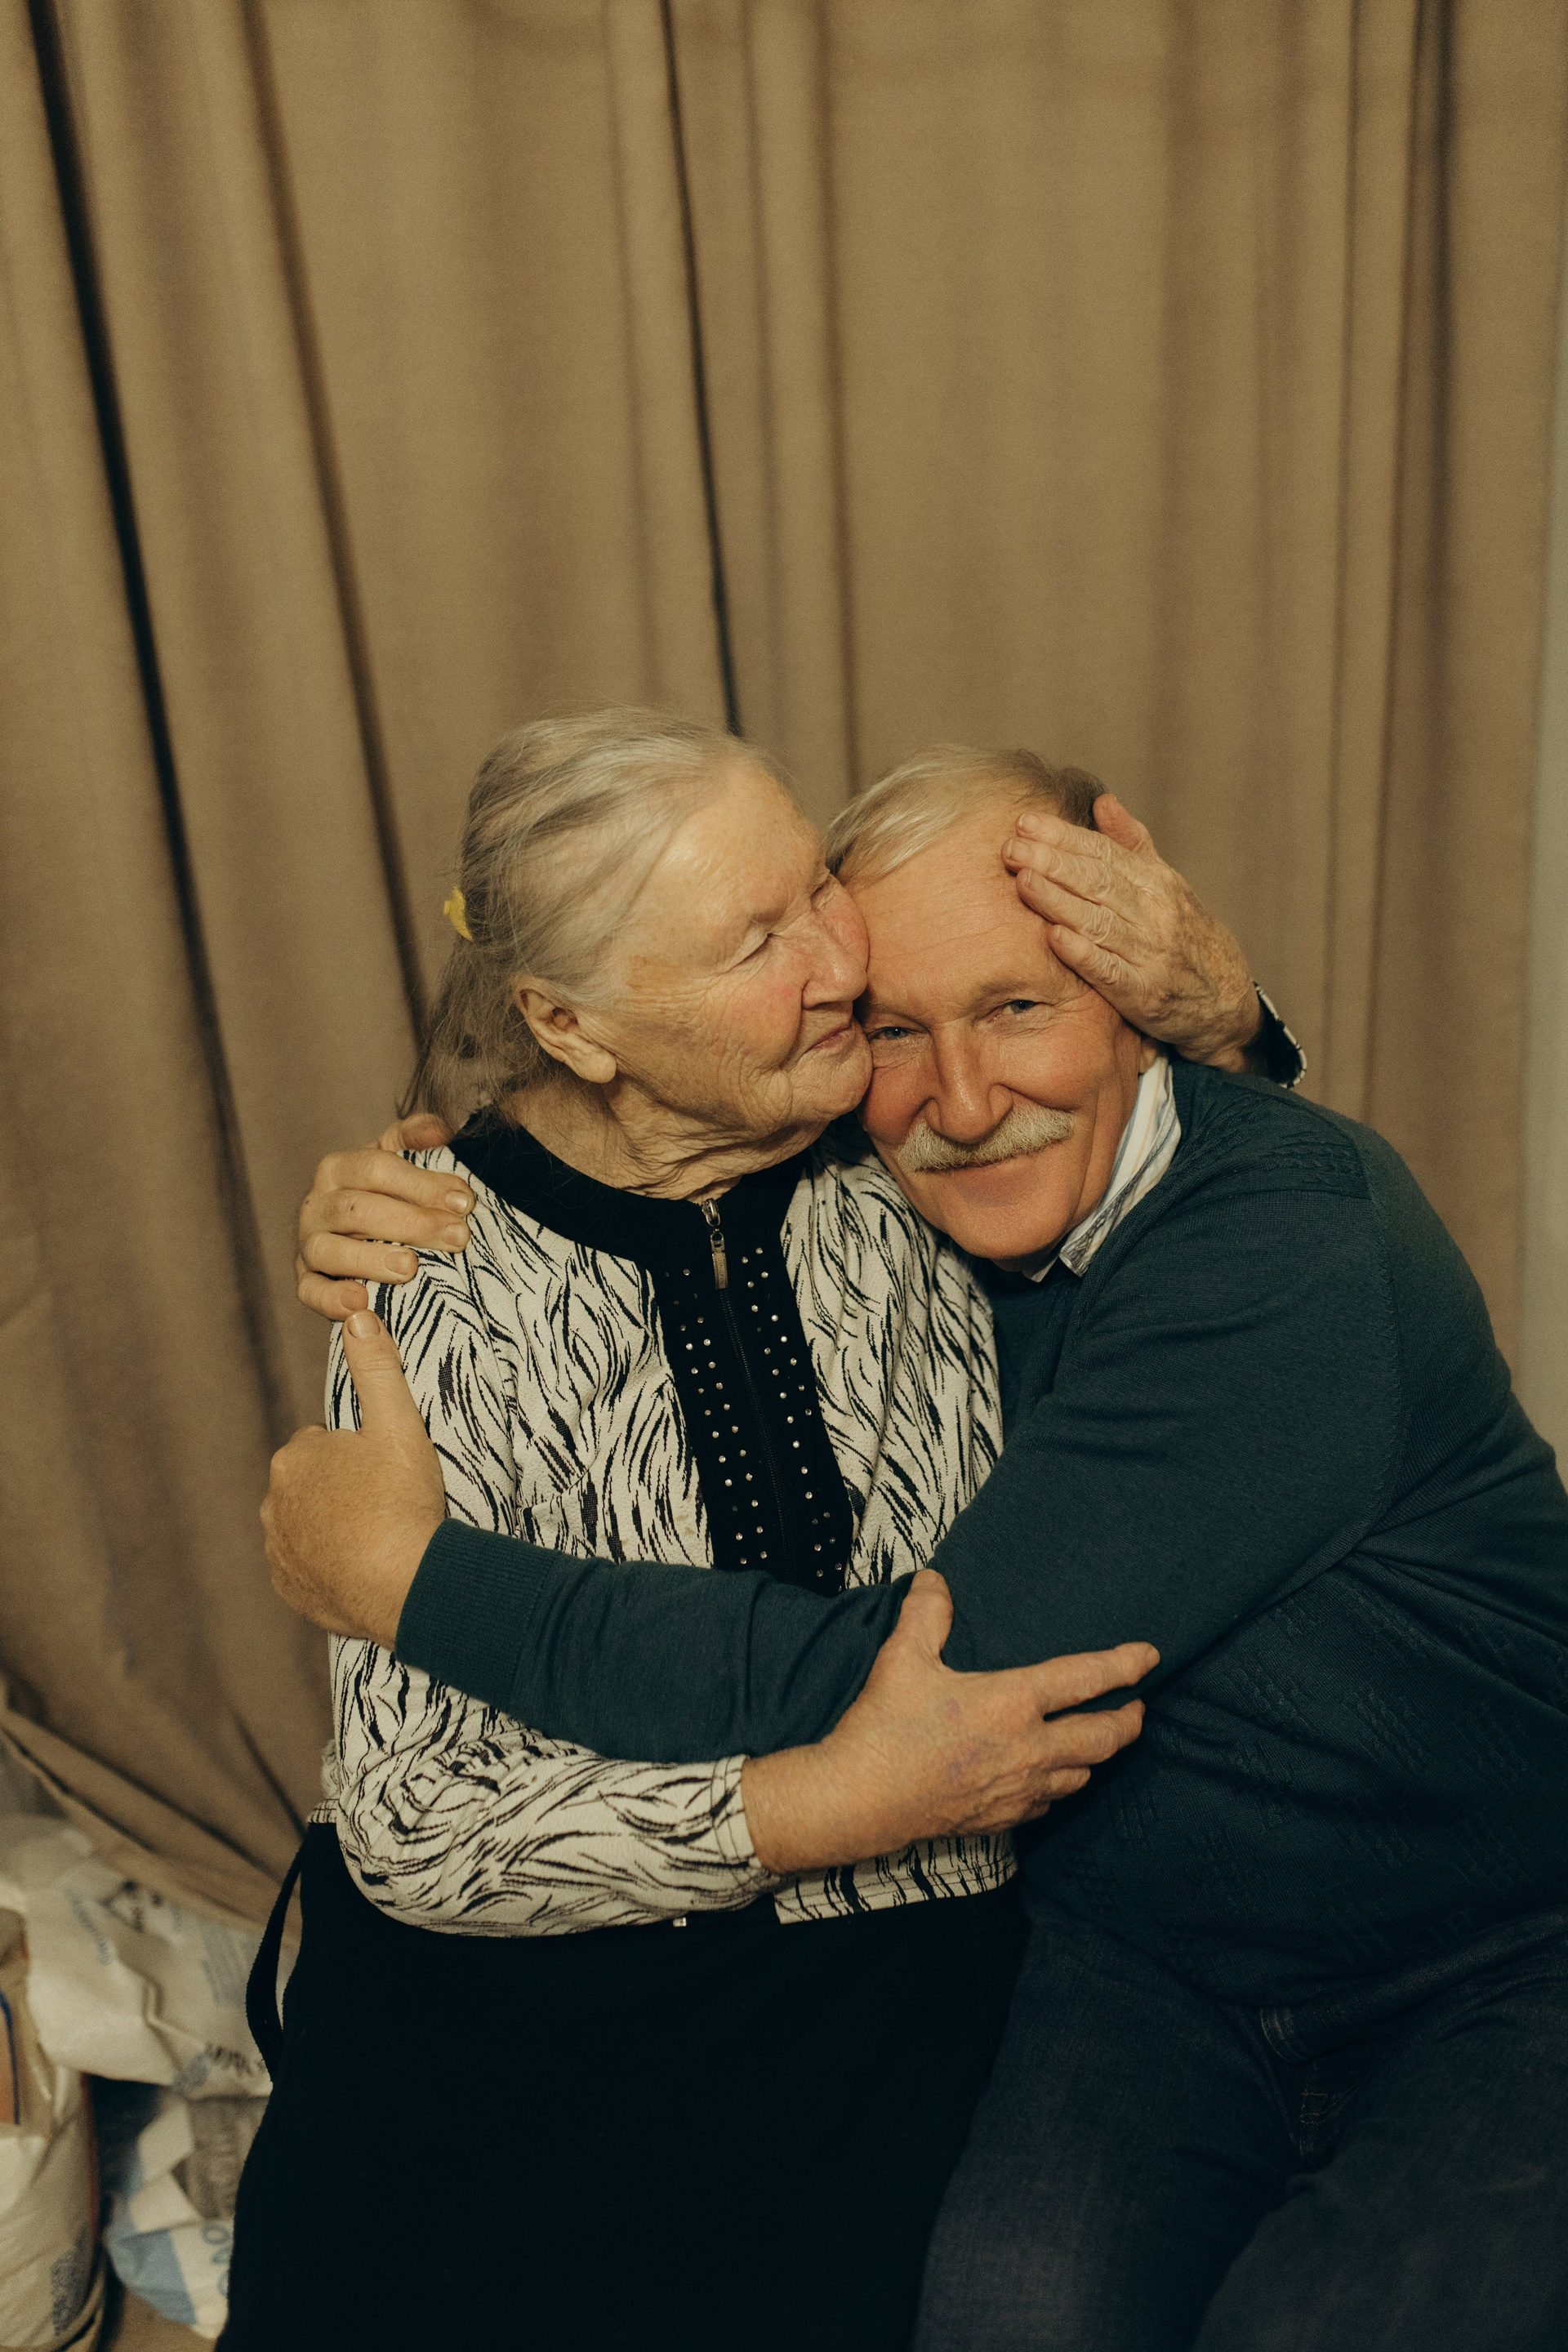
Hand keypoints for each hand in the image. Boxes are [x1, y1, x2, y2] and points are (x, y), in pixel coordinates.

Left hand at [261, 1311, 446, 1647]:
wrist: (405, 1585)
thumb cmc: (403, 1502)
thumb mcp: (399, 1424)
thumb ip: (376, 1369)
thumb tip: (358, 1316)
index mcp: (295, 1458)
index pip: (322, 1445)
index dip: (358, 1455)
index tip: (385, 1471)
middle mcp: (273, 1504)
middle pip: (311, 1486)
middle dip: (340, 1490)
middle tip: (385, 1502)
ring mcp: (279, 1551)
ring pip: (306, 1526)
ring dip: (333, 1528)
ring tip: (377, 1536)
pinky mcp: (289, 1590)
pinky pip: (307, 1570)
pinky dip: (330, 1567)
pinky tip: (363, 1567)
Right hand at [296, 1114, 468, 1322]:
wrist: (359, 1238)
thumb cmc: (390, 1196)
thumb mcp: (402, 1161)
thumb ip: (417, 1138)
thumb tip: (438, 1131)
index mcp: (341, 1168)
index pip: (378, 1168)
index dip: (422, 1183)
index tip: (464, 1201)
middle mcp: (317, 1203)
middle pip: (359, 1209)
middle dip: (412, 1223)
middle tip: (458, 1237)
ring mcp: (308, 1244)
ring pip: (329, 1249)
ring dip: (371, 1259)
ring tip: (410, 1268)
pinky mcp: (306, 1282)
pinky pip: (311, 1292)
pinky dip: (332, 1298)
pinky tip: (361, 1302)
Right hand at [740, 1571, 1155, 1873]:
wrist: (859, 1801)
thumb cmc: (883, 1727)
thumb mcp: (902, 1657)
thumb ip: (926, 1613)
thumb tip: (936, 1580)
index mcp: (1010, 1703)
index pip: (1084, 1679)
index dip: (1123, 1665)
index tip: (1149, 1656)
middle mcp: (1027, 1749)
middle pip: (1101, 1738)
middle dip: (1128, 1721)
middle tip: (1139, 1708)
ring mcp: (1018, 1789)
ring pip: (1082, 1775)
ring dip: (1097, 1756)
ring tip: (1100, 1742)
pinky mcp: (1002, 1818)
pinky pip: (1048, 1802)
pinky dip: (1060, 1786)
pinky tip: (1052, 1778)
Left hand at [1004, 795, 1260, 1067]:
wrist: (1224, 998)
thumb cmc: (1184, 935)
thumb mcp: (1166, 884)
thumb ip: (1132, 844)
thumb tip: (1103, 802)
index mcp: (1157, 882)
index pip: (1104, 852)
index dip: (1063, 836)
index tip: (1025, 822)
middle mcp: (1155, 913)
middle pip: (1098, 881)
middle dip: (1052, 862)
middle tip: (1011, 848)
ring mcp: (1149, 954)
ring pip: (1098, 922)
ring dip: (1058, 901)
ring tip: (1023, 881)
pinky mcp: (1143, 993)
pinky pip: (1109, 970)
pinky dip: (1082, 953)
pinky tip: (1053, 937)